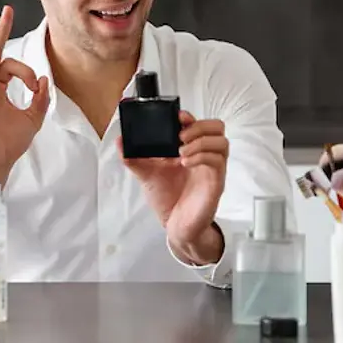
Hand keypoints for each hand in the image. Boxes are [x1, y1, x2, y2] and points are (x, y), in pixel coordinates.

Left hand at [118, 111, 228, 262]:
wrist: (175, 226)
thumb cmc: (168, 199)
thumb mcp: (146, 174)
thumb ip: (134, 158)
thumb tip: (120, 142)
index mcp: (189, 149)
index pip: (198, 124)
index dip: (189, 116)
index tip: (177, 116)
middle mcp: (203, 156)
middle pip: (217, 128)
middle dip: (199, 126)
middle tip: (180, 136)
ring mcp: (211, 169)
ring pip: (222, 142)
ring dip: (201, 142)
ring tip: (181, 152)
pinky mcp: (215, 183)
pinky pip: (218, 162)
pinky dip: (202, 157)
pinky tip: (185, 163)